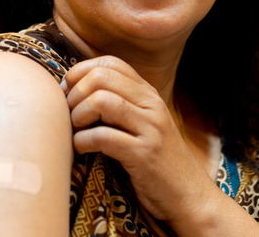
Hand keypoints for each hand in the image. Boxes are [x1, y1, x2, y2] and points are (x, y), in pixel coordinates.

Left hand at [62, 56, 217, 224]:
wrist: (190, 196)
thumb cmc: (156, 161)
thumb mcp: (142, 124)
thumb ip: (119, 104)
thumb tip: (73, 90)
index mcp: (148, 94)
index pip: (110, 63)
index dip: (81, 73)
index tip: (68, 93)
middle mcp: (151, 105)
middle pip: (100, 77)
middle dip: (75, 94)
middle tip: (69, 115)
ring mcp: (150, 128)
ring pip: (101, 101)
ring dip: (78, 116)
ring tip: (76, 131)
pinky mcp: (144, 155)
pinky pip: (103, 137)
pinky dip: (83, 141)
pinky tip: (81, 148)